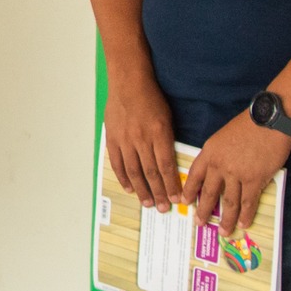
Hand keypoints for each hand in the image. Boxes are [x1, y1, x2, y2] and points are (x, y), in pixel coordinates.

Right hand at [104, 71, 179, 211]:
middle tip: (164, 208)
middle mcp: (142, 139)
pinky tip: (130, 188)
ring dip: (142, 190)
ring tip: (148, 203)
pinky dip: (123, 178)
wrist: (128, 82)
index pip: (166, 166)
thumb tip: (170, 163)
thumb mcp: (167, 117)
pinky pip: (117, 163)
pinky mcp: (113, 139)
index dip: (172, 185)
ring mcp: (125, 140)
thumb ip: (167, 140)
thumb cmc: (151, 97)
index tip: (178, 199)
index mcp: (159, 133)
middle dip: (159, 193)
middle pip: (151, 173)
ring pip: (134, 171)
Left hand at [182, 111, 290, 234]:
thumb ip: (218, 154)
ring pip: (229, 202)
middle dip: (204, 210)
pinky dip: (246, 215)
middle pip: (209, 193)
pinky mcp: (255, 180)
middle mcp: (219, 165)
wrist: (269, 120)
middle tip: (199, 222)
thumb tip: (219, 171)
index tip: (185, 202)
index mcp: (210, 152)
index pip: (195, 175)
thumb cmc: (249, 124)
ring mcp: (237, 174)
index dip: (190, 190)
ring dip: (226, 219)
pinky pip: (248, 202)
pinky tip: (243, 224)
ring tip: (223, 231)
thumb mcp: (224, 136)